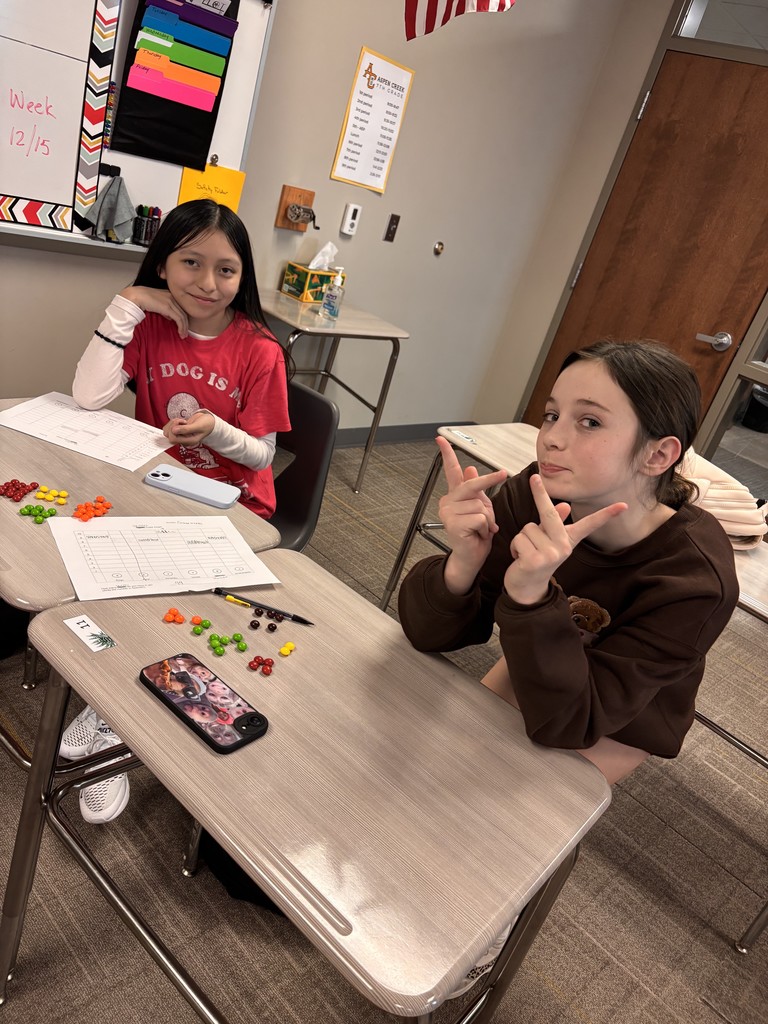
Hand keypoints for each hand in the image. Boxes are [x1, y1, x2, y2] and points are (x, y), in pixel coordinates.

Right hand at [120, 286, 188, 337]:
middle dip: (186, 324)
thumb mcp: (158, 304)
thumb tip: (170, 317)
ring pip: (183, 317)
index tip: (184, 327)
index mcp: (171, 295)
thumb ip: (165, 309)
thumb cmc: (144, 300)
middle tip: (185, 334)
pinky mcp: (168, 307)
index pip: (182, 308)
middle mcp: (173, 297)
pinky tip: (180, 332)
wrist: (136, 296)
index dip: (184, 319)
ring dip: (184, 328)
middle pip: (184, 313)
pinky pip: (179, 319)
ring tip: (183, 336)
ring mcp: (171, 301)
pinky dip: (181, 327)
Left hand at [163, 411, 213, 447]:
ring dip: (172, 423)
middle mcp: (183, 440)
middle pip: (169, 435)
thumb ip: (187, 429)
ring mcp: (180, 436)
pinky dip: (172, 422)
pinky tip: (180, 421)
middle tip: (182, 421)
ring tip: (181, 420)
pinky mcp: (178, 431)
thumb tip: (173, 430)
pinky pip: (169, 428)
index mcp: (188, 441)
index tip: (183, 423)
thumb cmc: (206, 424)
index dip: (174, 430)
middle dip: (173, 425)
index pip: (173, 439)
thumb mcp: (198, 426)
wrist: (208, 421)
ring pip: (167, 431)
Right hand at [436, 436, 507, 594]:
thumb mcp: (481, 508)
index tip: (440, 439)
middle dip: (490, 480)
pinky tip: (477, 535)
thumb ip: (477, 490)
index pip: (451, 472)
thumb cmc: (477, 534)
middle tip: (503, 473)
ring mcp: (448, 513)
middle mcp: (448, 502)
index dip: (446, 454)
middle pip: (473, 484)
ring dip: (488, 519)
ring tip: (481, 529)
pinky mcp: (454, 524)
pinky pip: (480, 517)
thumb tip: (470, 468)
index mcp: (454, 496)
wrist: (472, 557)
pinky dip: (485, 528)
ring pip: (481, 505)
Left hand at [503, 474, 627, 604]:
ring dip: (522, 538)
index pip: (589, 525)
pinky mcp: (534, 561)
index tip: (623, 505)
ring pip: (528, 528)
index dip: (606, 515)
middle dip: (540, 494)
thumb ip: (554, 523)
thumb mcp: (548, 541)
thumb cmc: (537, 560)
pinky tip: (520, 559)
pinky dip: (515, 547)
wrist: (527, 588)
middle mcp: (563, 547)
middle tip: (534, 477)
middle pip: (550, 514)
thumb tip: (563, 505)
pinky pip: (519, 539)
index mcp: (568, 540)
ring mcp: (550, 554)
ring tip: (526, 552)